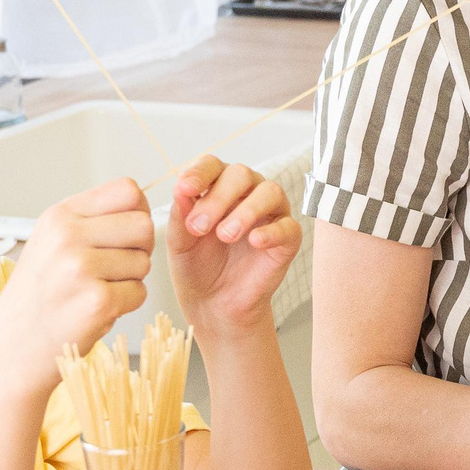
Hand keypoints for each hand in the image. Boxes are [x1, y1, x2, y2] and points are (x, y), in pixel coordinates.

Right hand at [0, 178, 155, 388]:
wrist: (12, 349)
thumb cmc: (36, 298)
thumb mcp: (51, 243)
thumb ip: (91, 220)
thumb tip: (140, 203)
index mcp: (59, 217)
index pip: (128, 190)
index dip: (138, 212)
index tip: (127, 232)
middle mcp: (66, 237)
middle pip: (143, 225)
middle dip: (139, 249)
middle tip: (114, 268)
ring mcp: (80, 269)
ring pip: (144, 262)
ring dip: (130, 280)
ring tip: (96, 290)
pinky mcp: (97, 301)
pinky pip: (139, 293)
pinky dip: (125, 305)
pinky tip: (96, 309)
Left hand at [168, 155, 302, 332]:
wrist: (214, 304)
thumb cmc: (196, 266)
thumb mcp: (180, 242)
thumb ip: (181, 216)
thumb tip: (180, 189)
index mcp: (218, 186)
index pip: (212, 165)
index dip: (199, 173)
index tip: (184, 189)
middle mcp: (247, 192)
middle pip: (241, 173)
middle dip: (218, 197)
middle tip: (199, 227)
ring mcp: (270, 213)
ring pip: (270, 192)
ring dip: (246, 210)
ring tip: (225, 236)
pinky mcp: (288, 238)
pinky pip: (288, 226)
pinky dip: (272, 231)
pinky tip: (254, 241)